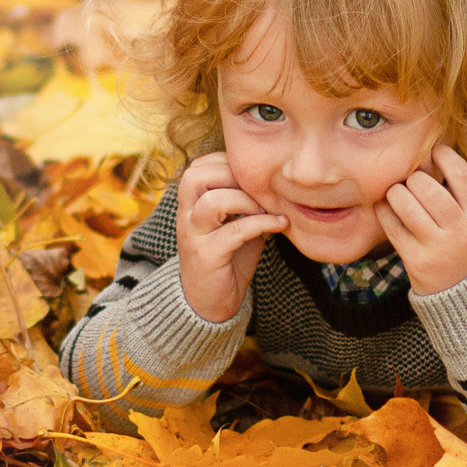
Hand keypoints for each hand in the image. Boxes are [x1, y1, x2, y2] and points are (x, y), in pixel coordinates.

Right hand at [173, 152, 284, 323]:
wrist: (208, 304)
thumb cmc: (226, 261)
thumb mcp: (236, 226)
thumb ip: (248, 204)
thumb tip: (278, 185)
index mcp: (190, 205)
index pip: (197, 167)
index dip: (225, 162)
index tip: (252, 174)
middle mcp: (186, 217)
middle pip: (195, 176)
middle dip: (232, 174)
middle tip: (258, 188)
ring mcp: (193, 236)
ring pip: (213, 201)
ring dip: (246, 200)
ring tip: (267, 209)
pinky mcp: (207, 256)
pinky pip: (235, 231)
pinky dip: (262, 223)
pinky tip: (279, 225)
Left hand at [379, 145, 466, 294]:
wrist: (466, 295)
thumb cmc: (465, 246)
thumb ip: (458, 194)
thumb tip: (430, 155)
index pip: (463, 176)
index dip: (445, 157)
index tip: (435, 151)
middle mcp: (461, 232)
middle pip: (428, 187)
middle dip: (414, 178)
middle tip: (412, 181)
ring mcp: (438, 248)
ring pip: (406, 204)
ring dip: (396, 192)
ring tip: (398, 193)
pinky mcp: (417, 261)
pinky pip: (392, 226)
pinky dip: (384, 212)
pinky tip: (385, 208)